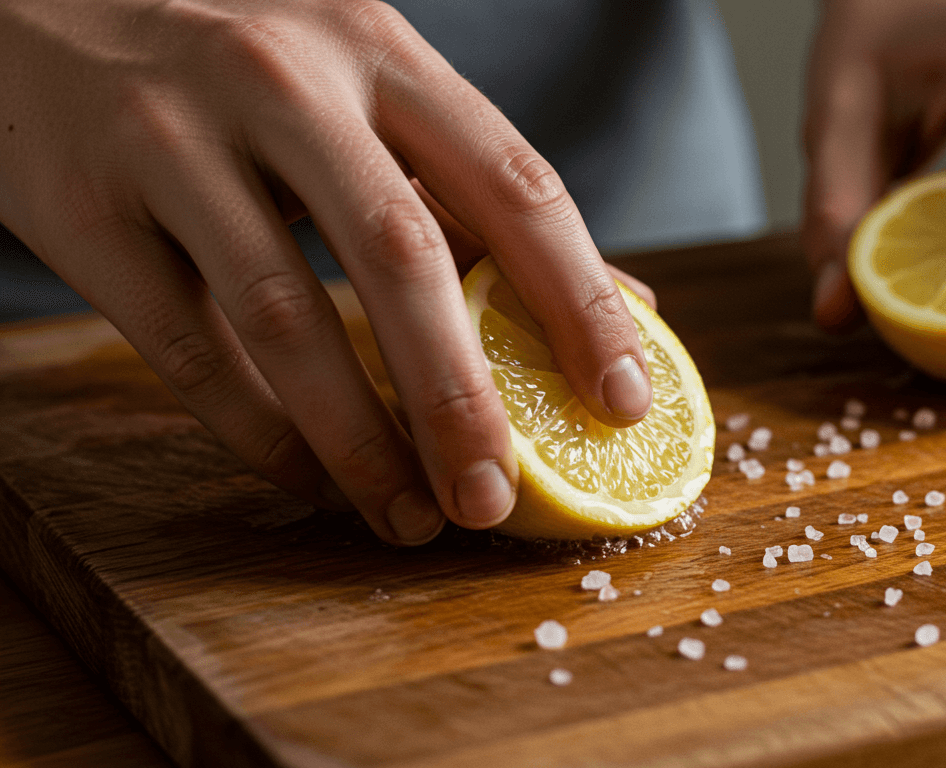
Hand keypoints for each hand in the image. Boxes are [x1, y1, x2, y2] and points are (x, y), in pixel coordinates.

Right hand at [0, 0, 654, 544]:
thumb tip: (629, 305)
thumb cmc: (239, 58)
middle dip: (460, 397)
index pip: (514, 184)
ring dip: (359, 439)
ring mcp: (171, 138)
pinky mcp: (79, 206)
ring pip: (285, 317)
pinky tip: (311, 479)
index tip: (622, 402)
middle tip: (497, 497)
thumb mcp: (366, 86)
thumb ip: (482, 194)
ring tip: (409, 514)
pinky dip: (258, 432)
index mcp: (379, 50)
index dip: (579, 303)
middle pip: (402, 257)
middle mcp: (282, 83)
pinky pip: (185, 348)